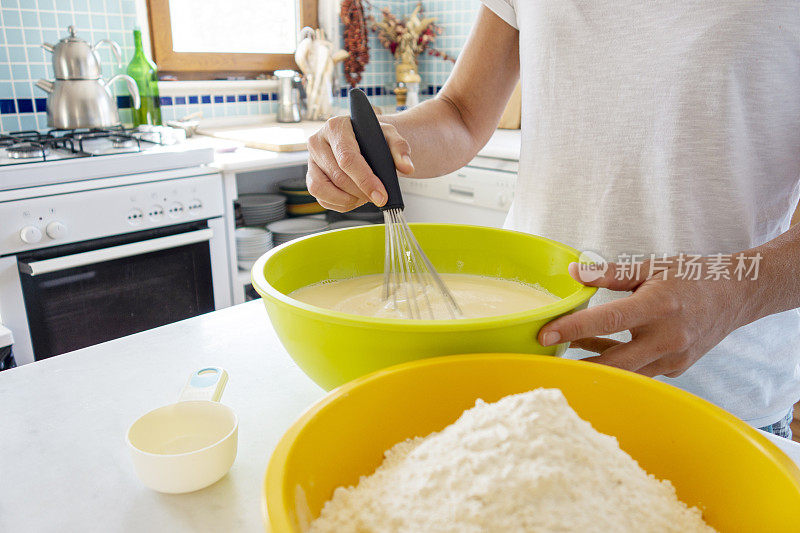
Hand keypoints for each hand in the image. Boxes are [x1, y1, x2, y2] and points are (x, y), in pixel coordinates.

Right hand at [306, 116, 414, 211]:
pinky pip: (321, 198)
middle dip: (361, 192)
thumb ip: (400, 149)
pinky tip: (355, 198)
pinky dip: (340, 204)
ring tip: (365, 197)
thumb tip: (407, 167)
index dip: (365, 180)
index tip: (381, 196)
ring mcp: (311, 161)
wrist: (362, 140)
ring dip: (348, 200)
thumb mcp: (389, 136)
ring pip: (322, 189)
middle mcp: (317, 142)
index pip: (348, 158)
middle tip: (378, 196)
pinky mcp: (310, 177)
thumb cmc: (372, 137)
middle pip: (337, 176)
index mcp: (336, 127)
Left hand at [537, 257, 753, 376]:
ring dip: (593, 365)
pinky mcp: (676, 368)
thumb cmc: (693, 276)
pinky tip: (593, 350)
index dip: (574, 329)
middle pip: (614, 362)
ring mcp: (674, 358)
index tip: (545, 335)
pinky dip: (614, 363)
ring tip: (563, 354)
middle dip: (577, 365)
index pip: (609, 319)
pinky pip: (637, 371)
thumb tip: (575, 271)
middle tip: (545, 361)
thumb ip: (611, 272)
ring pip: (625, 372)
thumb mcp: (652, 266)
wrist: (738, 295)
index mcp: (659, 305)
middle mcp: (668, 337)